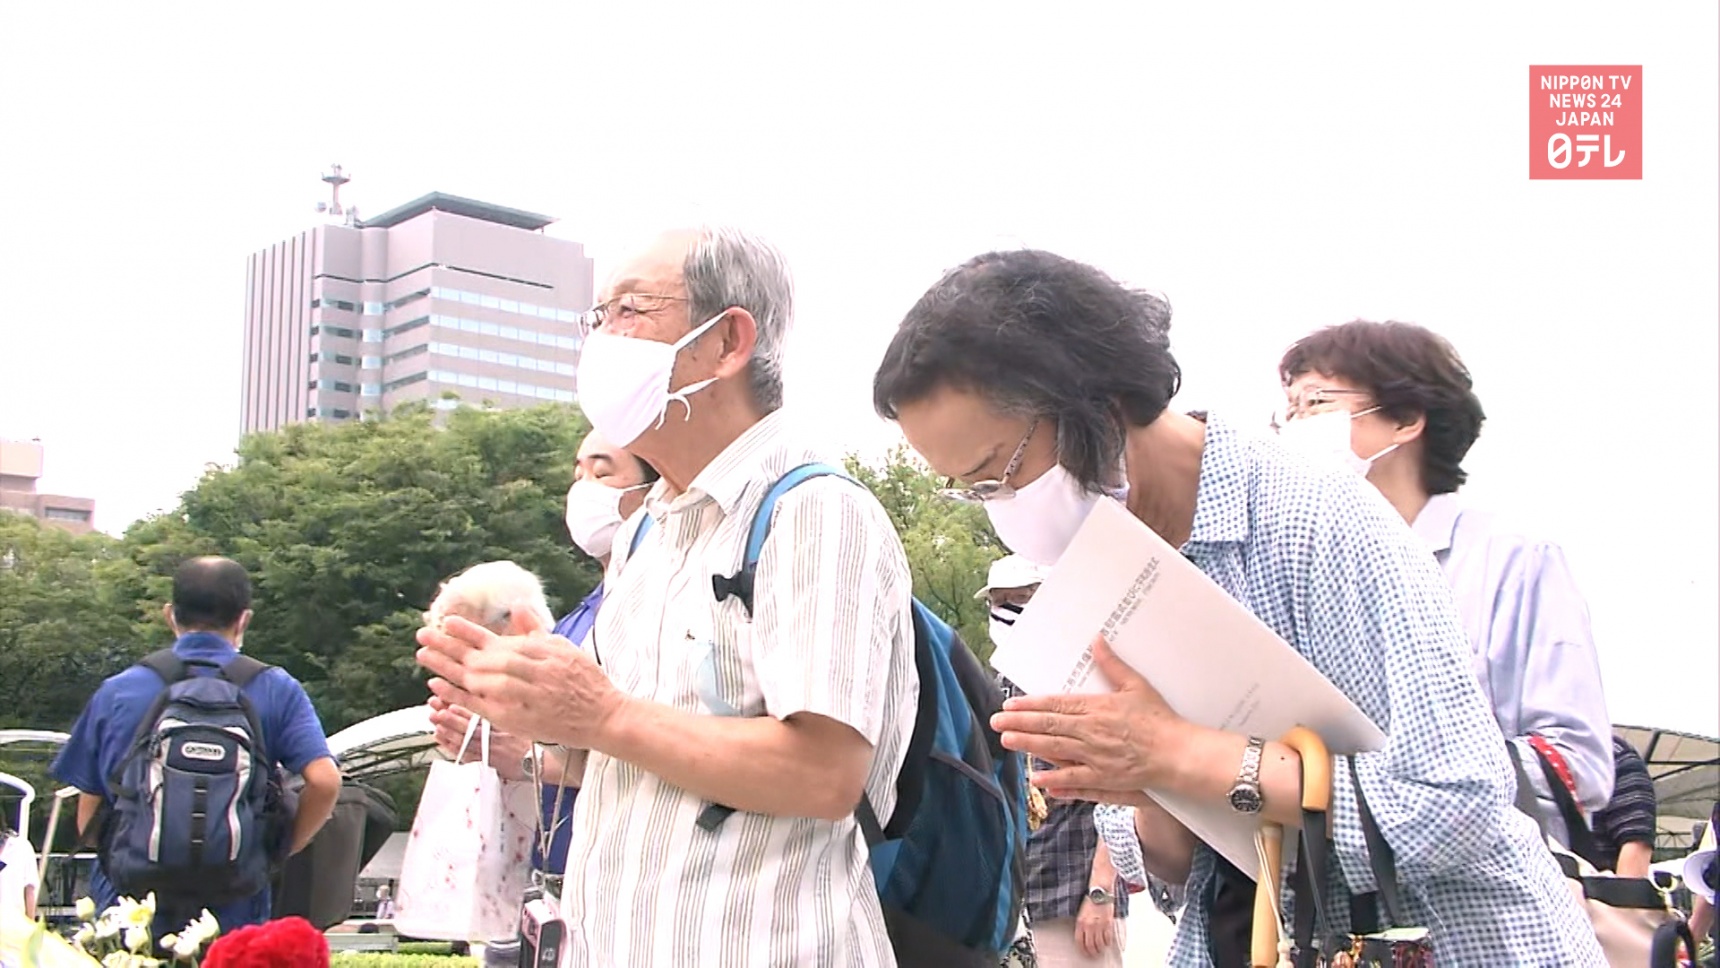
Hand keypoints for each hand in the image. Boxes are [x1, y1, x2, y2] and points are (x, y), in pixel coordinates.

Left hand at [416, 610, 628, 752]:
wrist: (603, 715)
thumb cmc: (585, 681)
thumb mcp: (565, 648)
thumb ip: (536, 631)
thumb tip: (518, 607)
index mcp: (538, 652)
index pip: (496, 638)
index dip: (469, 630)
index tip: (447, 621)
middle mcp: (528, 672)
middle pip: (480, 657)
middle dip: (449, 646)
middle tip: (423, 635)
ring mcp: (521, 697)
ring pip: (478, 680)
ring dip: (449, 668)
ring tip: (424, 656)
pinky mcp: (517, 719)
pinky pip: (481, 706)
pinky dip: (458, 696)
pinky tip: (438, 688)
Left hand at [426, 696, 530, 780]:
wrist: (542, 763)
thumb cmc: (534, 743)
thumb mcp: (523, 722)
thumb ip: (507, 710)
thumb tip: (489, 696)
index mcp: (503, 724)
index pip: (479, 713)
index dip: (462, 706)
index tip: (449, 698)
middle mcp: (493, 736)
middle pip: (468, 724)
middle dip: (449, 714)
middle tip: (434, 704)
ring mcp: (488, 750)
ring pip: (464, 738)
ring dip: (447, 727)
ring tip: (434, 718)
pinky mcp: (486, 762)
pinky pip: (465, 754)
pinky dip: (451, 745)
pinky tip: (440, 737)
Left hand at [989, 636, 1191, 799]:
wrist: (1178, 753)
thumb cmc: (1160, 719)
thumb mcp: (1136, 685)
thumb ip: (1112, 664)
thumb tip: (1097, 640)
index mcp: (1097, 707)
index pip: (1056, 704)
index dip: (1030, 704)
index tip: (1011, 703)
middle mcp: (1091, 732)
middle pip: (1048, 726)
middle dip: (1019, 723)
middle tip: (996, 721)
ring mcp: (1096, 756)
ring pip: (1055, 749)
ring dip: (1028, 745)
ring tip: (1007, 740)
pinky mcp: (1104, 778)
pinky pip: (1074, 779)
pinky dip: (1054, 780)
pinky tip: (1036, 779)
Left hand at [1075, 896, 1116, 956]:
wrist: (1100, 890)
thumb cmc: (1090, 899)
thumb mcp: (1081, 912)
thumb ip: (1081, 924)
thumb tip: (1083, 935)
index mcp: (1080, 923)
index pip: (1079, 941)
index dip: (1082, 949)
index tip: (1084, 952)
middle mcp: (1089, 926)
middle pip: (1090, 945)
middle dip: (1091, 952)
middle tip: (1093, 954)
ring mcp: (1099, 925)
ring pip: (1099, 944)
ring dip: (1100, 949)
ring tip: (1100, 950)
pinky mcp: (1108, 924)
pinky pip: (1108, 938)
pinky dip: (1107, 942)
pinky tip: (1107, 943)